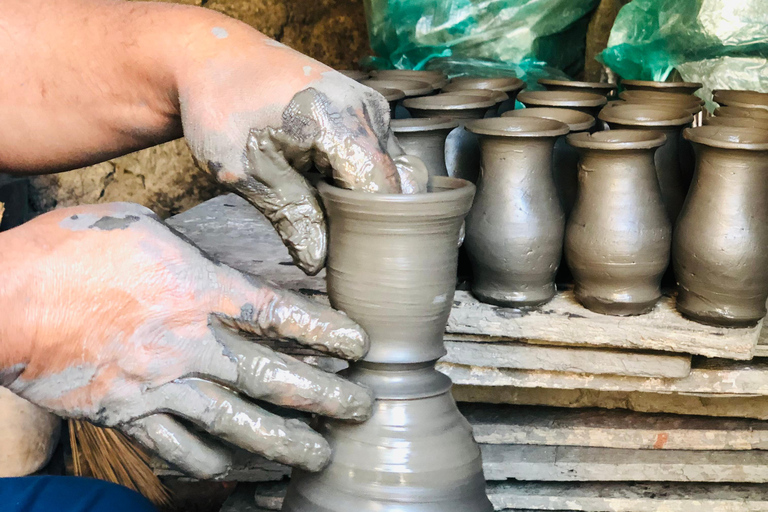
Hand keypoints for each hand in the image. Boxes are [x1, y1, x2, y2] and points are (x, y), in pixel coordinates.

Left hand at [0, 1, 426, 273]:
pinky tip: (331, 186)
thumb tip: (318, 263)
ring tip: (327, 208)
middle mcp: (366, 110)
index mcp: (338, 120)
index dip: (368, 232)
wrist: (215, 58)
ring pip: (396, 173)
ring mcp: (373, 106)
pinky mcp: (369, 110)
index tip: (346, 257)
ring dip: (371, 199)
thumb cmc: (221, 109)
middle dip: (373, 219)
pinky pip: (385, 156)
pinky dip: (366, 180)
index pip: (380, 194)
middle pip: (395, 186)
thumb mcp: (241, 169)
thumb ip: (288, 215)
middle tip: (335, 240)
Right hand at [0, 203, 373, 477]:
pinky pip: (180, 450)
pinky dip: (212, 465)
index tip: (359, 345)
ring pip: (235, 424)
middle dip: (323, 398)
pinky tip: (237, 472)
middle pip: (271, 379)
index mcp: (197, 290)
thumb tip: (218, 266)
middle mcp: (188, 344)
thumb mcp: (140, 227)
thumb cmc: (67, 253)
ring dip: (282, 443)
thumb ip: (189, 252)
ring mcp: (159, 386)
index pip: (280, 315)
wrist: (2, 302)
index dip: (326, 333)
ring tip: (317, 455)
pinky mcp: (127, 415)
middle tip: (360, 410)